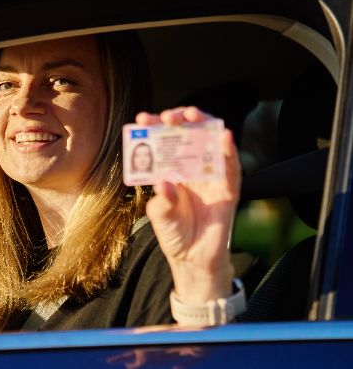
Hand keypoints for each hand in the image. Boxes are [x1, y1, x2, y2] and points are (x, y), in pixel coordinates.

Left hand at [135, 106, 241, 303]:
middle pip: (189, 133)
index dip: (155, 127)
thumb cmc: (174, 233)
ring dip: (205, 124)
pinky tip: (224, 136)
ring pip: (211, 141)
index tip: (142, 119)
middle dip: (179, 119)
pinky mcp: (229, 188)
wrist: (194, 258)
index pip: (163, 141)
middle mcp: (192, 167)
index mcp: (172, 169)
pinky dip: (229, 150)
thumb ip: (161, 202)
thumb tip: (164, 184)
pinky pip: (232, 166)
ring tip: (193, 115)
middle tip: (169, 116)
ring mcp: (212, 175)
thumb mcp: (160, 217)